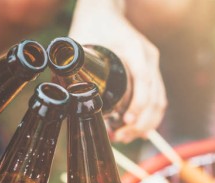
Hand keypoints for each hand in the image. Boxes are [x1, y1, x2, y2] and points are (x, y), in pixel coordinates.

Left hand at [69, 0, 166, 142]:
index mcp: (135, 49)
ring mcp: (153, 65)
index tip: (126, 121)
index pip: (144, 80)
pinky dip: (149, 118)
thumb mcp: (80, 39)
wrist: (106, 10)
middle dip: (141, 123)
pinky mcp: (152, 73)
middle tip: (119, 138)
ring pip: (159, 101)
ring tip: (123, 138)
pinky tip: (137, 131)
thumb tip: (55, 87)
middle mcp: (148, 58)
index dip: (138, 104)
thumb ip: (69, 62)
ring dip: (145, 124)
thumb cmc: (92, 24)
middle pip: (155, 97)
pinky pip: (158, 99)